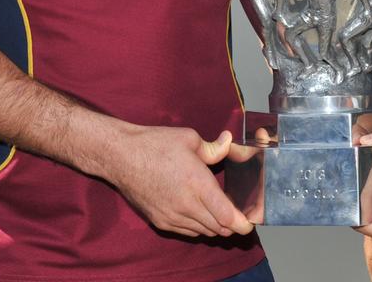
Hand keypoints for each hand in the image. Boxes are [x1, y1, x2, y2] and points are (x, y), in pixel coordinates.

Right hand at [105, 126, 253, 237]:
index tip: (250, 222)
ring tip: (222, 214)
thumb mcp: (189, 138)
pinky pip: (187, 232)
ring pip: (203, 232)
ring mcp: (172, 216)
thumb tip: (229, 142)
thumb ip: (214, 147)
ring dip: (215, 226)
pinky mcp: (160, 221)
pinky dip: (199, 227)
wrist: (121, 157)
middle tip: (239, 215)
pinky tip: (200, 215)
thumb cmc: (155, 144)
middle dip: (232, 225)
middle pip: (218, 228)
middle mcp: (186, 205)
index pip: (227, 216)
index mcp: (198, 184)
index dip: (242, 223)